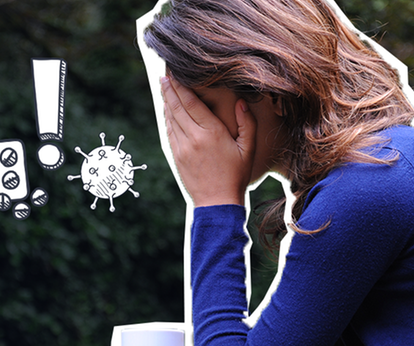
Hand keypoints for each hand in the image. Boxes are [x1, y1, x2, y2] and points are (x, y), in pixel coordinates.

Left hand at [161, 76, 255, 206]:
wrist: (217, 202)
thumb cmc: (236, 176)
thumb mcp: (248, 149)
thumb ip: (247, 123)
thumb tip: (241, 102)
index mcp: (211, 132)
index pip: (191, 102)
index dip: (181, 86)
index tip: (174, 74)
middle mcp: (193, 137)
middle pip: (177, 107)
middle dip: (170, 89)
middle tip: (164, 75)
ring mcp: (182, 147)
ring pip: (170, 118)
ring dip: (167, 102)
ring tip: (164, 88)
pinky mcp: (176, 156)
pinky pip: (169, 132)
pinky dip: (167, 119)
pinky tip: (168, 111)